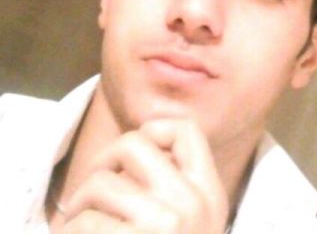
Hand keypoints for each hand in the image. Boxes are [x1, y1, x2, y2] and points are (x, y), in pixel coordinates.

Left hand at [61, 119, 228, 232]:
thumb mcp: (194, 222)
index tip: (136, 157)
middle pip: (134, 143)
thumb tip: (142, 140)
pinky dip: (71, 233)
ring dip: (79, 205)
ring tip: (80, 223)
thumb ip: (176, 185)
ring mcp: (166, 225)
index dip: (155, 129)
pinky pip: (84, 223)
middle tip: (95, 189)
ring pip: (101, 182)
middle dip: (104, 161)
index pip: (187, 130)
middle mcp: (193, 203)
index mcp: (210, 193)